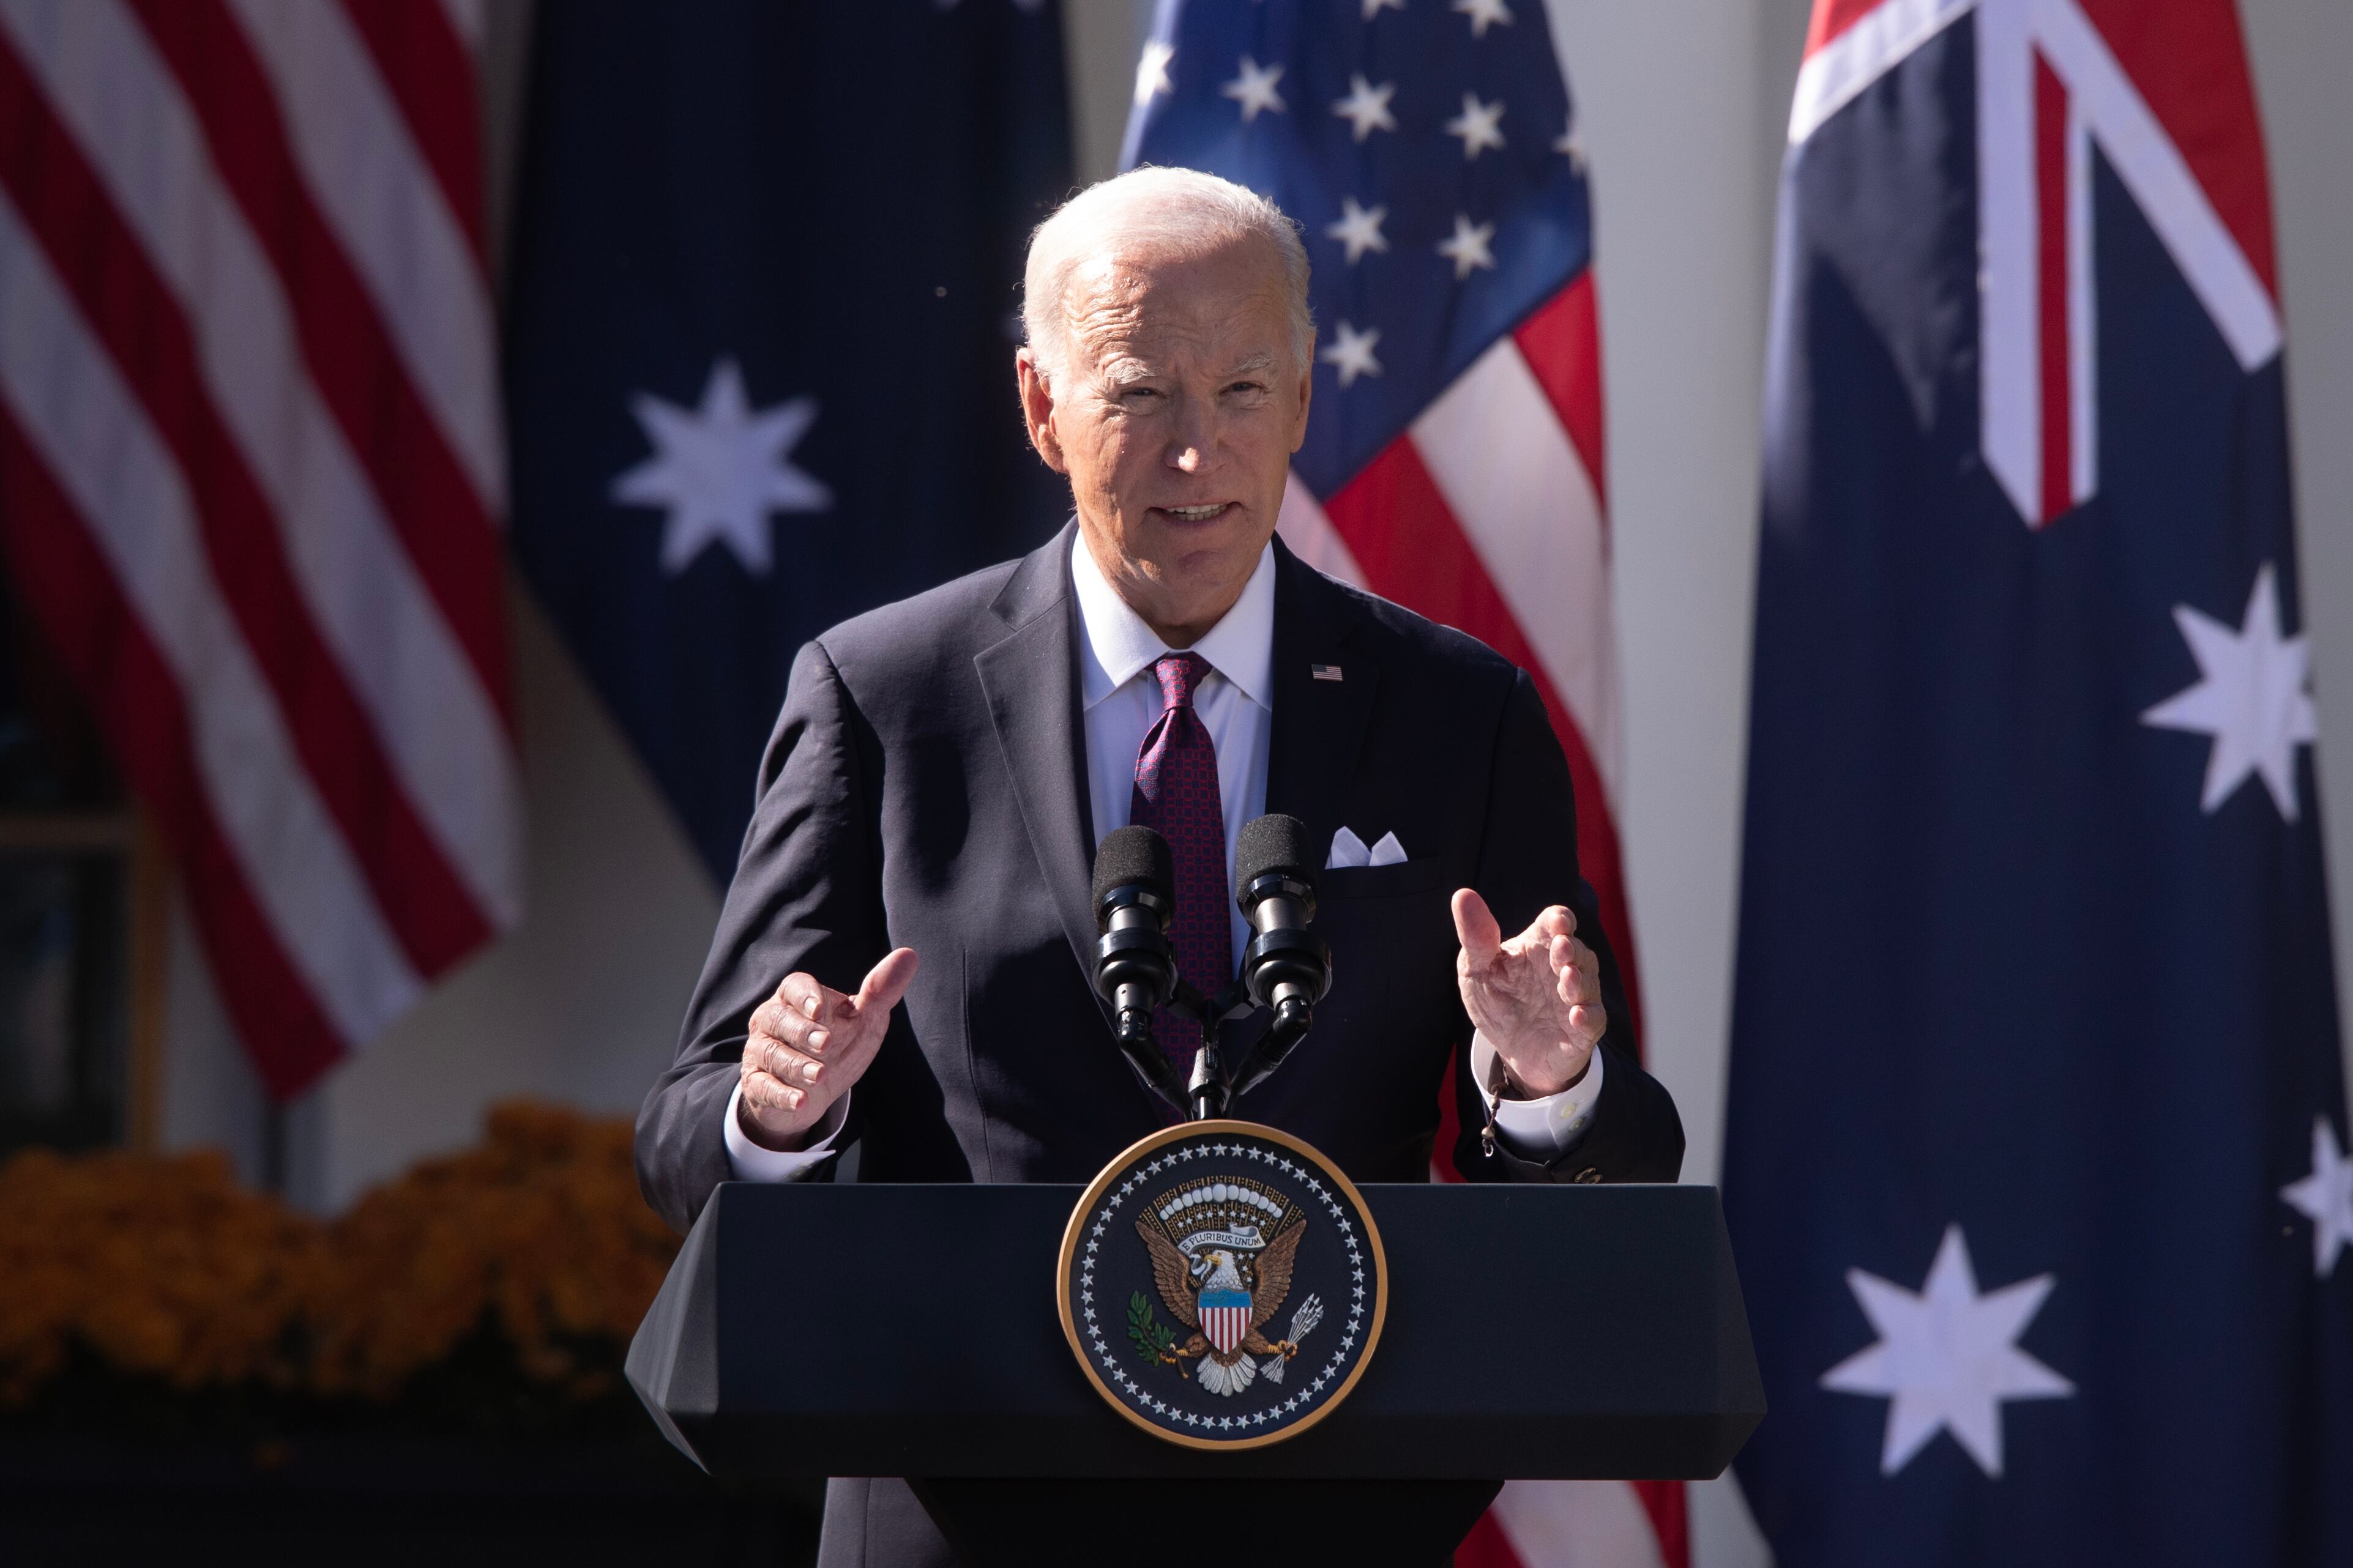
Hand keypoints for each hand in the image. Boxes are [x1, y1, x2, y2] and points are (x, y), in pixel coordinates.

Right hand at [738, 948, 918, 1150]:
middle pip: (777, 1018)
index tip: (820, 1009)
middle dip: (802, 1032)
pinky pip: (763, 1087)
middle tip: (826, 1045)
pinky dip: (781, 1095)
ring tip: (820, 1076)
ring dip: (796, 1065)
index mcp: (797, 998)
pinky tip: (800, 1101)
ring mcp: (761, 1052)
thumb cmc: (837, 1046)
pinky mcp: (757, 1084)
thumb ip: (880, 992)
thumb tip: (909, 955)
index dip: (806, 996)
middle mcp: (772, 1020)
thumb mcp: (862, 1021)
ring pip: (770, 1053)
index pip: (794, 987)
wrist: (811, 1093)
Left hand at [1451, 890, 1604, 1097]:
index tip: (1558, 921)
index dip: (1559, 919)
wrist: (1510, 1051)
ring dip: (1579, 980)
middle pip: (1577, 950)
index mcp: (1539, 946)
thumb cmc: (1497, 1001)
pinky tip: (1577, 1015)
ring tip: (1567, 977)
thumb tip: (1462, 895)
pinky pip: (1594, 1021)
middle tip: (1561, 947)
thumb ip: (1475, 936)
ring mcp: (1576, 999)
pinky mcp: (1582, 1031)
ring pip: (1588, 983)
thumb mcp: (1476, 969)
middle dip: (1571, 948)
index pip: (1556, 923)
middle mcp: (1563, 968)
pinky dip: (1588, 1017)